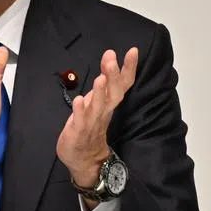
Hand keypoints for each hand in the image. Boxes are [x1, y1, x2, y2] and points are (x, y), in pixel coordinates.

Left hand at [56, 47, 137, 190]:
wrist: (84, 159)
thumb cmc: (89, 127)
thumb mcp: (97, 102)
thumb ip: (103, 85)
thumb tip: (108, 63)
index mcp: (108, 104)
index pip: (122, 84)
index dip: (128, 68)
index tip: (132, 51)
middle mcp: (103, 112)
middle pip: (112, 93)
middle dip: (112, 77)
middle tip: (112, 60)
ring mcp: (91, 122)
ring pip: (98, 107)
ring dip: (99, 93)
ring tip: (100, 79)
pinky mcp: (78, 131)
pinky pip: (80, 121)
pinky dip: (80, 111)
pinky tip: (79, 100)